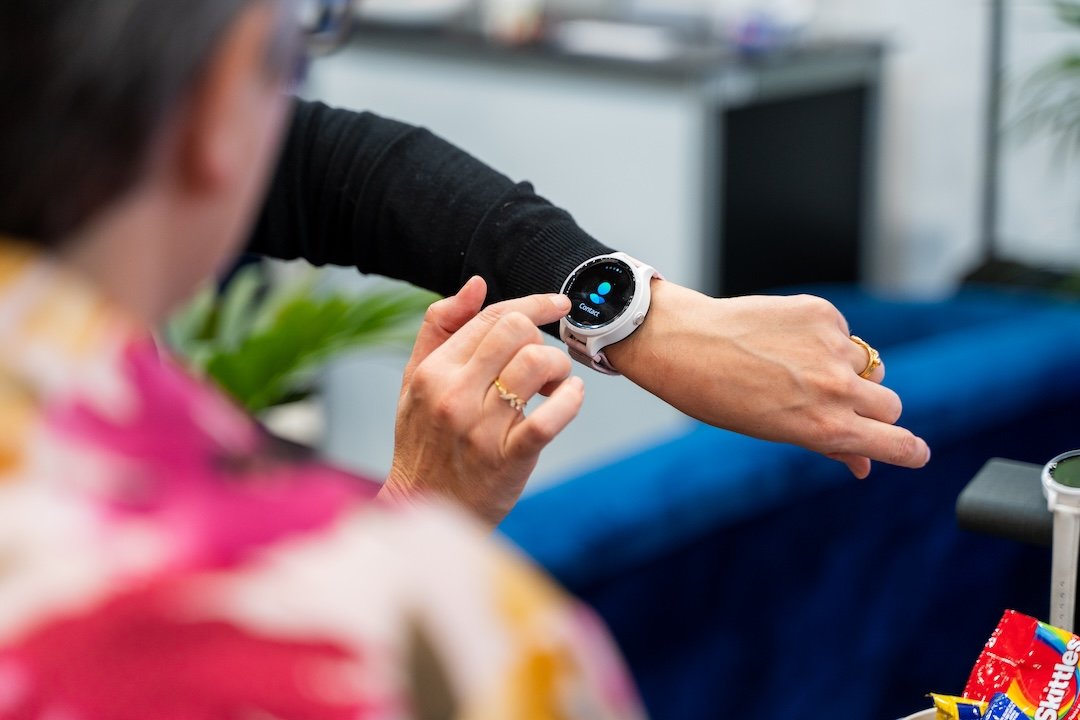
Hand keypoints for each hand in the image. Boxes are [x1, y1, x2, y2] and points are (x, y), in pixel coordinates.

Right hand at [380, 277, 584, 527]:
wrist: (422, 507)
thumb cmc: (424, 441)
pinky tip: (571, 397)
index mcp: (433, 372)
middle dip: (542, 339)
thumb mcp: (415, 380)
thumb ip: (440, 327)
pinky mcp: (507, 460)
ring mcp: (481, 429)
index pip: (491, 317)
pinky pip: (550, 418)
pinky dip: (571, 400)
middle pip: (516, 332)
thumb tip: (477, 284)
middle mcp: (454, 395)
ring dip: (558, 367)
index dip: (533, 303)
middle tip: (544, 362)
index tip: (558, 304)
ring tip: (553, 384)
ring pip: (537, 365)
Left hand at [605, 281, 930, 477]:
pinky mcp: (823, 313)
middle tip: (835, 405)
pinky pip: (842, 334)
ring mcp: (833, 347)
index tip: (915, 452)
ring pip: (866, 366)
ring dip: (845, 370)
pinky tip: (784, 341)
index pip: (896, 442)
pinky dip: (823, 339)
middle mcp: (837, 388)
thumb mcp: (774, 431)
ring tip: (795, 368)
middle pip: (890, 405)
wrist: (685, 343)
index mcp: (826, 427)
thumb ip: (827, 444)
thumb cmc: (721, 396)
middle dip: (872, 410)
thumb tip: (863, 466)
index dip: (909, 450)